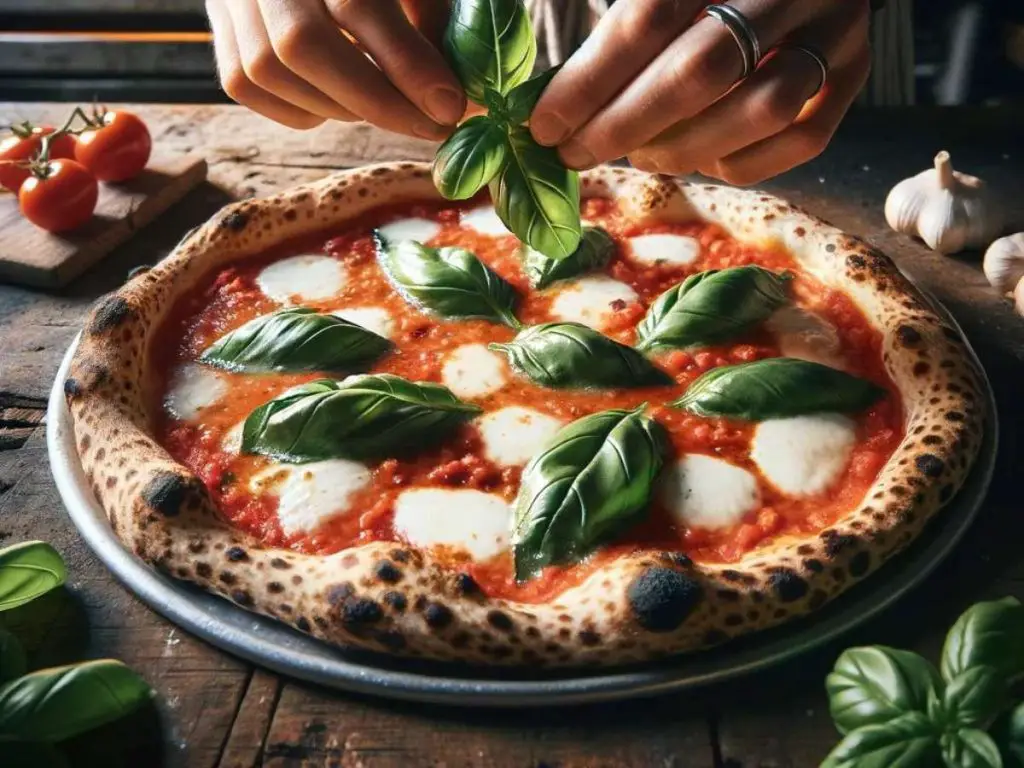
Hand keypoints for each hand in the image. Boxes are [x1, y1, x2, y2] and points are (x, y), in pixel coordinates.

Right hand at [204, 0, 464, 138]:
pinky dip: (302, 108)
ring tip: (390, 109)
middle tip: (430, 126)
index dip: (406, 62)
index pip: (357, 3)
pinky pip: (248, 85)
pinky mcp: (215, 27)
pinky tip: (339, 101)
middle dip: (376, 100)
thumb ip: (431, 12)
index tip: (449, 106)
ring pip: (270, 70)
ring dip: (340, 107)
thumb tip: (456, 90)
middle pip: (303, 44)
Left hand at [530, 0, 870, 185]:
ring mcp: (836, 27)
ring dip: (685, 149)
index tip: (545, 124)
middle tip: (579, 153)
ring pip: (761, 108)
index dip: (589, 81)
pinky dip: (743, 164)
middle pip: (701, 71)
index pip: (646, 19)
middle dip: (625, 126)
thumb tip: (552, 100)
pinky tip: (703, 161)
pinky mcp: (858, 71)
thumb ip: (618, 27)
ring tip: (640, 156)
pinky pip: (804, 138)